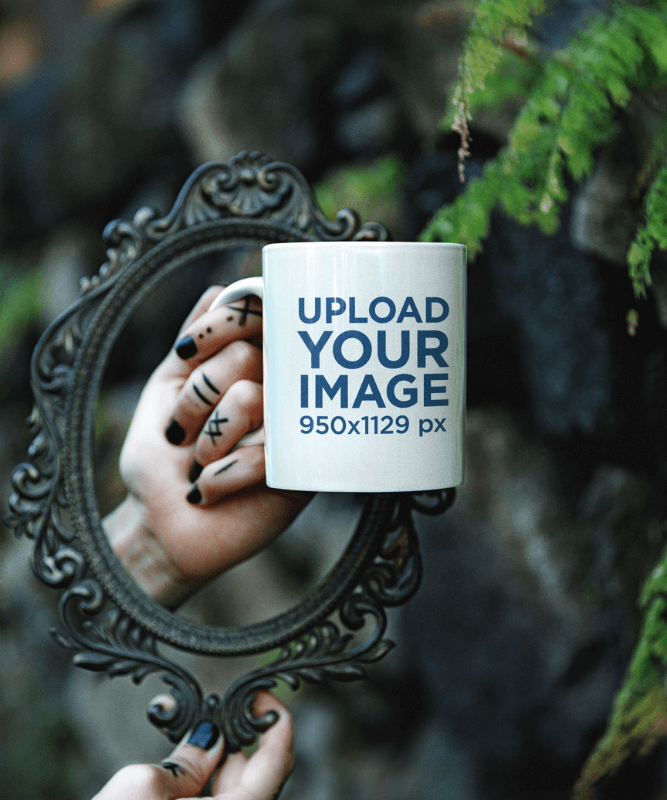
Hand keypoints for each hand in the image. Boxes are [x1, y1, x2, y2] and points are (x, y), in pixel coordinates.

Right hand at [92, 692, 293, 799]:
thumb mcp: (143, 786)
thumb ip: (186, 761)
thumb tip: (210, 739)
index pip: (277, 763)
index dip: (276, 722)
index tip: (261, 696)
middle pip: (258, 778)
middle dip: (242, 740)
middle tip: (220, 709)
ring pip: (236, 797)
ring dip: (222, 765)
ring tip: (197, 735)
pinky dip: (206, 790)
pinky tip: (185, 772)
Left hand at [104, 286, 310, 606]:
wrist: (159, 524)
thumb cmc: (163, 458)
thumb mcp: (166, 389)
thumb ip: (193, 342)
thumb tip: (221, 288)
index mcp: (252, 368)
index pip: (258, 317)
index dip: (223, 322)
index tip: (185, 352)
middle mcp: (278, 393)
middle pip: (248, 354)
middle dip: (199, 394)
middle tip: (185, 430)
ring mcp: (292, 432)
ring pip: (250, 397)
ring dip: (206, 436)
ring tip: (199, 463)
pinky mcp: (299, 474)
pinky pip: (264, 453)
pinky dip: (221, 474)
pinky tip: (207, 490)